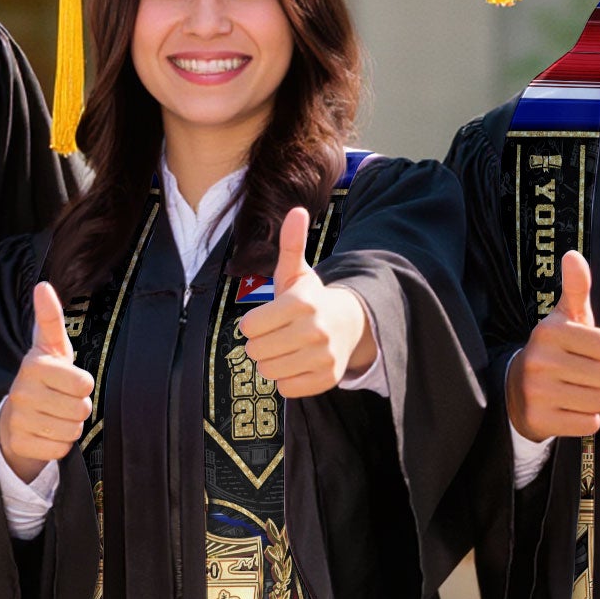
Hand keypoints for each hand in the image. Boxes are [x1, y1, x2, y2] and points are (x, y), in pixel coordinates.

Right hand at [0, 281, 93, 482]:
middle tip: (62, 400)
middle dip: (78, 407)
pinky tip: (46, 432)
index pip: (83, 383)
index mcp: (34, 365)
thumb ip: (50, 318)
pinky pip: (60, 449)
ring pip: (72, 430)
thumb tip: (42, 285)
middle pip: (81, 409)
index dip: (83, 384)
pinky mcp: (19, 443)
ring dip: (70, 426)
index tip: (68, 380)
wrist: (15, 416)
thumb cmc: (44, 377)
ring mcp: (18, 419)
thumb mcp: (50, 347)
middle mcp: (22, 391)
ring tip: (54, 415)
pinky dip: (59, 444)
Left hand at [236, 207, 373, 396]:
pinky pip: (286, 388)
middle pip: (256, 352)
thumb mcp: (297, 272)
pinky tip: (297, 363)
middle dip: (260, 344)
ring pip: (269, 372)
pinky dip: (286, 379)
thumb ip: (291, 244)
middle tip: (276, 335)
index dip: (252, 324)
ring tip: (286, 349)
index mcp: (302, 303)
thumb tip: (297, 210)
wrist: (349, 324)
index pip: (249, 327)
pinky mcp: (327, 379)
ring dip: (271, 362)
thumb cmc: (311, 299)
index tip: (266, 319)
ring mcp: (323, 357)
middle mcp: (315, 331)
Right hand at [506, 250, 599, 439]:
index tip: (586, 352)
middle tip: (580, 375)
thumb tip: (573, 255)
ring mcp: (537, 392)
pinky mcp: (540, 420)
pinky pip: (589, 424)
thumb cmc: (554, 351)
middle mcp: (539, 360)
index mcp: (549, 331)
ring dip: (595, 399)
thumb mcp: (563, 318)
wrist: (515, 391)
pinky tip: (567, 409)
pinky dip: (585, 419)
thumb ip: (575, 288)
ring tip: (575, 391)